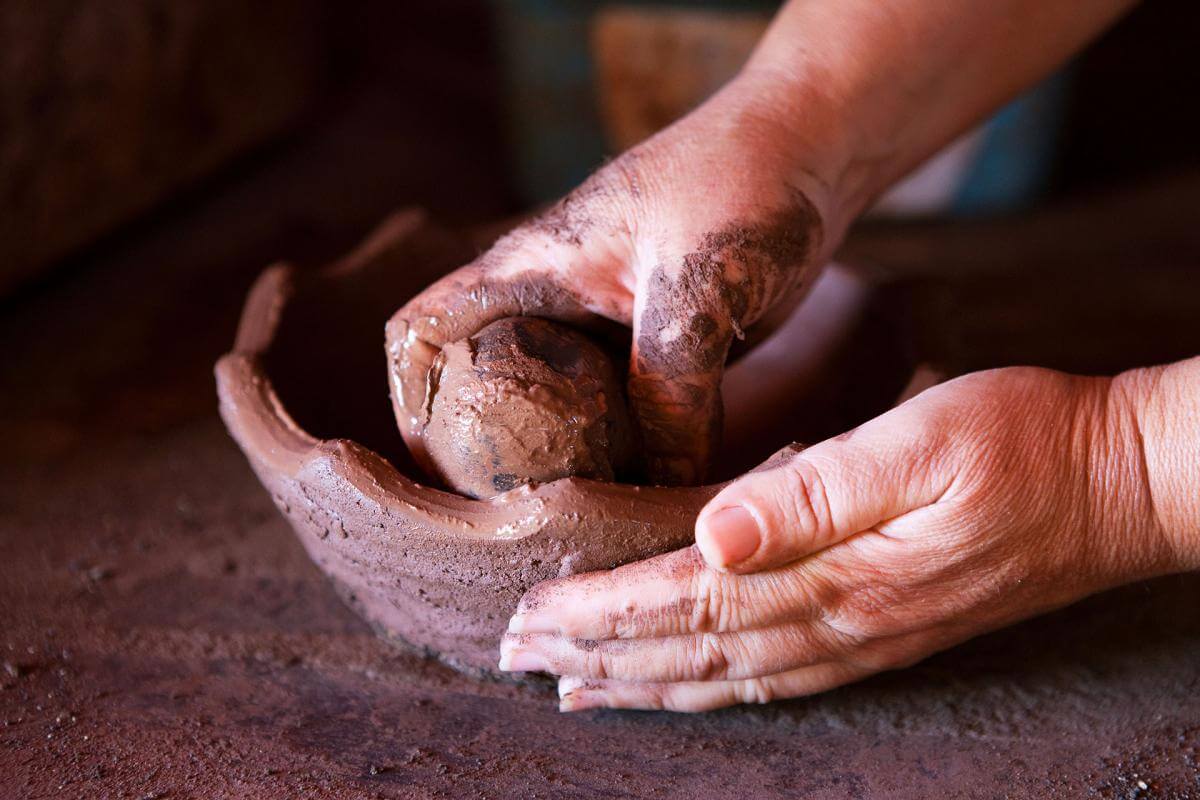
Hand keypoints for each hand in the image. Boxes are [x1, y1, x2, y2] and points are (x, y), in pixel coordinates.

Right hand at [386, 71, 848, 484]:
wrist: (814, 153)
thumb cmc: (741, 185)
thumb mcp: (695, 288)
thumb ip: (669, 392)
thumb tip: (659, 486)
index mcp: (528, 269)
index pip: (423, 330)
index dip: (410, 402)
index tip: (433, 474)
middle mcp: (552, 305)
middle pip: (483, 391)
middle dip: (487, 460)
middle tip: (514, 526)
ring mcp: (604, 333)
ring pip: (556, 414)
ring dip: (562, 467)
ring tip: (578, 529)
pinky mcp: (655, 355)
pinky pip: (622, 419)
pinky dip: (625, 458)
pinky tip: (646, 496)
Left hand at [499, 367, 1176, 710]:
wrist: (1118, 484)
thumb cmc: (1022, 442)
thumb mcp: (920, 442)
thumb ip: (814, 490)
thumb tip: (715, 533)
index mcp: (837, 572)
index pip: (688, 601)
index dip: (603, 613)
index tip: (531, 616)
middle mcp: (841, 620)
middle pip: (693, 650)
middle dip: (599, 656)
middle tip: (519, 659)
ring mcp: (864, 635)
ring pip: (726, 675)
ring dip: (642, 682)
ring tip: (574, 688)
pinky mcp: (883, 630)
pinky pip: (777, 675)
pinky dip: (711, 685)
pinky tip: (681, 685)